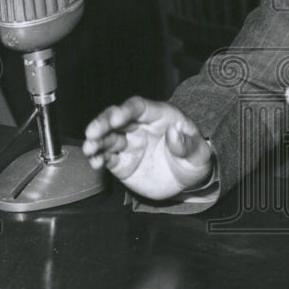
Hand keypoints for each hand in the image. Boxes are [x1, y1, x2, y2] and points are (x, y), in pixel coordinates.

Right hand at [82, 96, 214, 199]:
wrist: (187, 180)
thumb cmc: (194, 158)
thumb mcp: (199, 153)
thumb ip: (188, 144)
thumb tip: (174, 133)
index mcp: (160, 116)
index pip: (139, 107)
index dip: (126, 111)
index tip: (116, 118)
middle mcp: (140, 126)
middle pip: (117, 118)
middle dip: (103, 123)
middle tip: (93, 132)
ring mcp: (129, 143)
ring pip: (108, 137)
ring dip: (96, 141)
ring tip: (89, 149)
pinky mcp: (121, 161)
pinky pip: (106, 157)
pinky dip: (98, 158)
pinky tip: (94, 161)